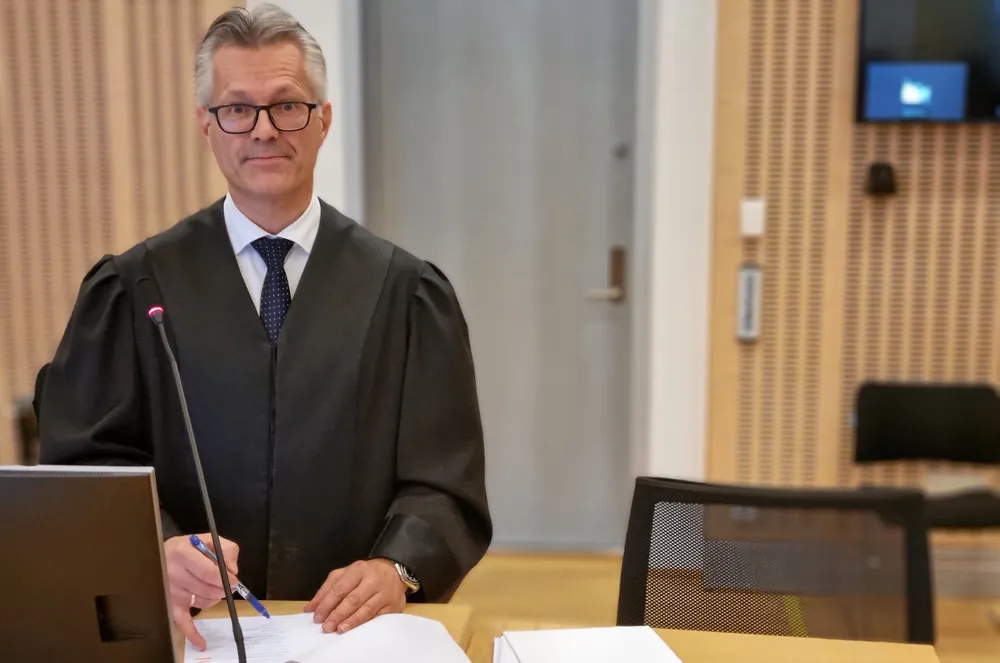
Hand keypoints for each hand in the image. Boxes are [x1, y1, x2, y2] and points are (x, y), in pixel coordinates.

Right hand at [163, 533, 239, 650]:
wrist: (163, 555)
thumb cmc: (190, 548)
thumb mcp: (209, 540)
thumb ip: (226, 550)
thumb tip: (233, 571)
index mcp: (183, 553)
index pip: (209, 572)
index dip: (225, 578)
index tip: (235, 580)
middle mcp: (173, 573)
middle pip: (208, 589)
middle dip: (222, 588)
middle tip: (226, 584)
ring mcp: (171, 591)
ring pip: (203, 602)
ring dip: (214, 597)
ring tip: (212, 587)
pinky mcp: (171, 604)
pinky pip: (182, 622)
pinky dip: (192, 634)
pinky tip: (201, 642)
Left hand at [304, 559, 406, 633]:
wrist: (395, 571)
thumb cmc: (366, 573)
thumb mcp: (346, 574)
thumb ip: (327, 589)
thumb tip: (310, 607)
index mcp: (358, 570)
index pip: (340, 588)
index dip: (327, 604)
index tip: (317, 617)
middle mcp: (372, 580)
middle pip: (352, 599)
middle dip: (337, 614)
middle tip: (326, 627)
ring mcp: (384, 593)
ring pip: (366, 609)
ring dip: (351, 621)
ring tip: (339, 629)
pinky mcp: (393, 605)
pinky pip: (377, 616)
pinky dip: (365, 623)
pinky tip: (355, 628)